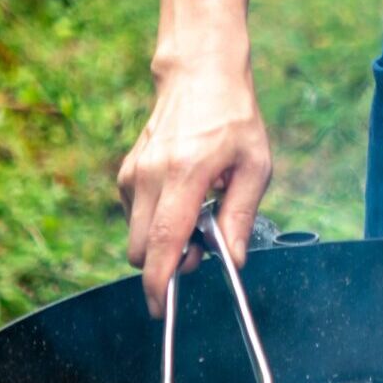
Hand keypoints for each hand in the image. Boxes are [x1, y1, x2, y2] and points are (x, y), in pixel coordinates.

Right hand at [118, 44, 271, 317]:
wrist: (200, 75)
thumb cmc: (234, 118)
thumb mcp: (255, 165)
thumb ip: (241, 214)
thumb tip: (234, 260)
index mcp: (185, 173)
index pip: (163, 239)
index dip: (159, 280)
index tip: (160, 306)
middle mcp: (150, 175)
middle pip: (140, 248)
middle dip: (166, 263)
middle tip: (201, 247)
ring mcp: (133, 173)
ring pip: (135, 235)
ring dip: (161, 242)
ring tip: (196, 215)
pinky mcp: (126, 172)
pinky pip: (133, 216)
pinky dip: (154, 222)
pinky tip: (182, 199)